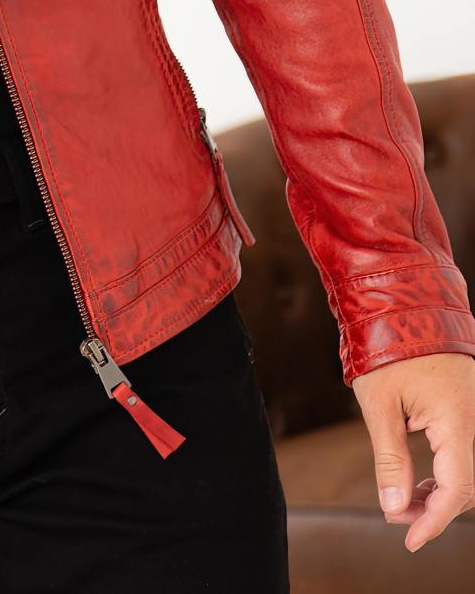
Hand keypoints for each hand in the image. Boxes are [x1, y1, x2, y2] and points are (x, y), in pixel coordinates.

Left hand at [350, 351, 474, 551]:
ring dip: (440, 492)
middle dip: (434, 508)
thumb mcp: (379, 406)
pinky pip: (466, 451)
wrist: (403, 303)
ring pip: (468, 471)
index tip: (409, 540)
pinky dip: (445, 472)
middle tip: (398, 518)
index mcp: (458, 420)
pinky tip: (420, 481)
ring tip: (404, 502)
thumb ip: (390, 460)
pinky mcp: (471, 406)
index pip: (456, 488)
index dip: (433, 520)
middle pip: (467, 485)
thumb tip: (394, 508)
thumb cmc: (386, 350)